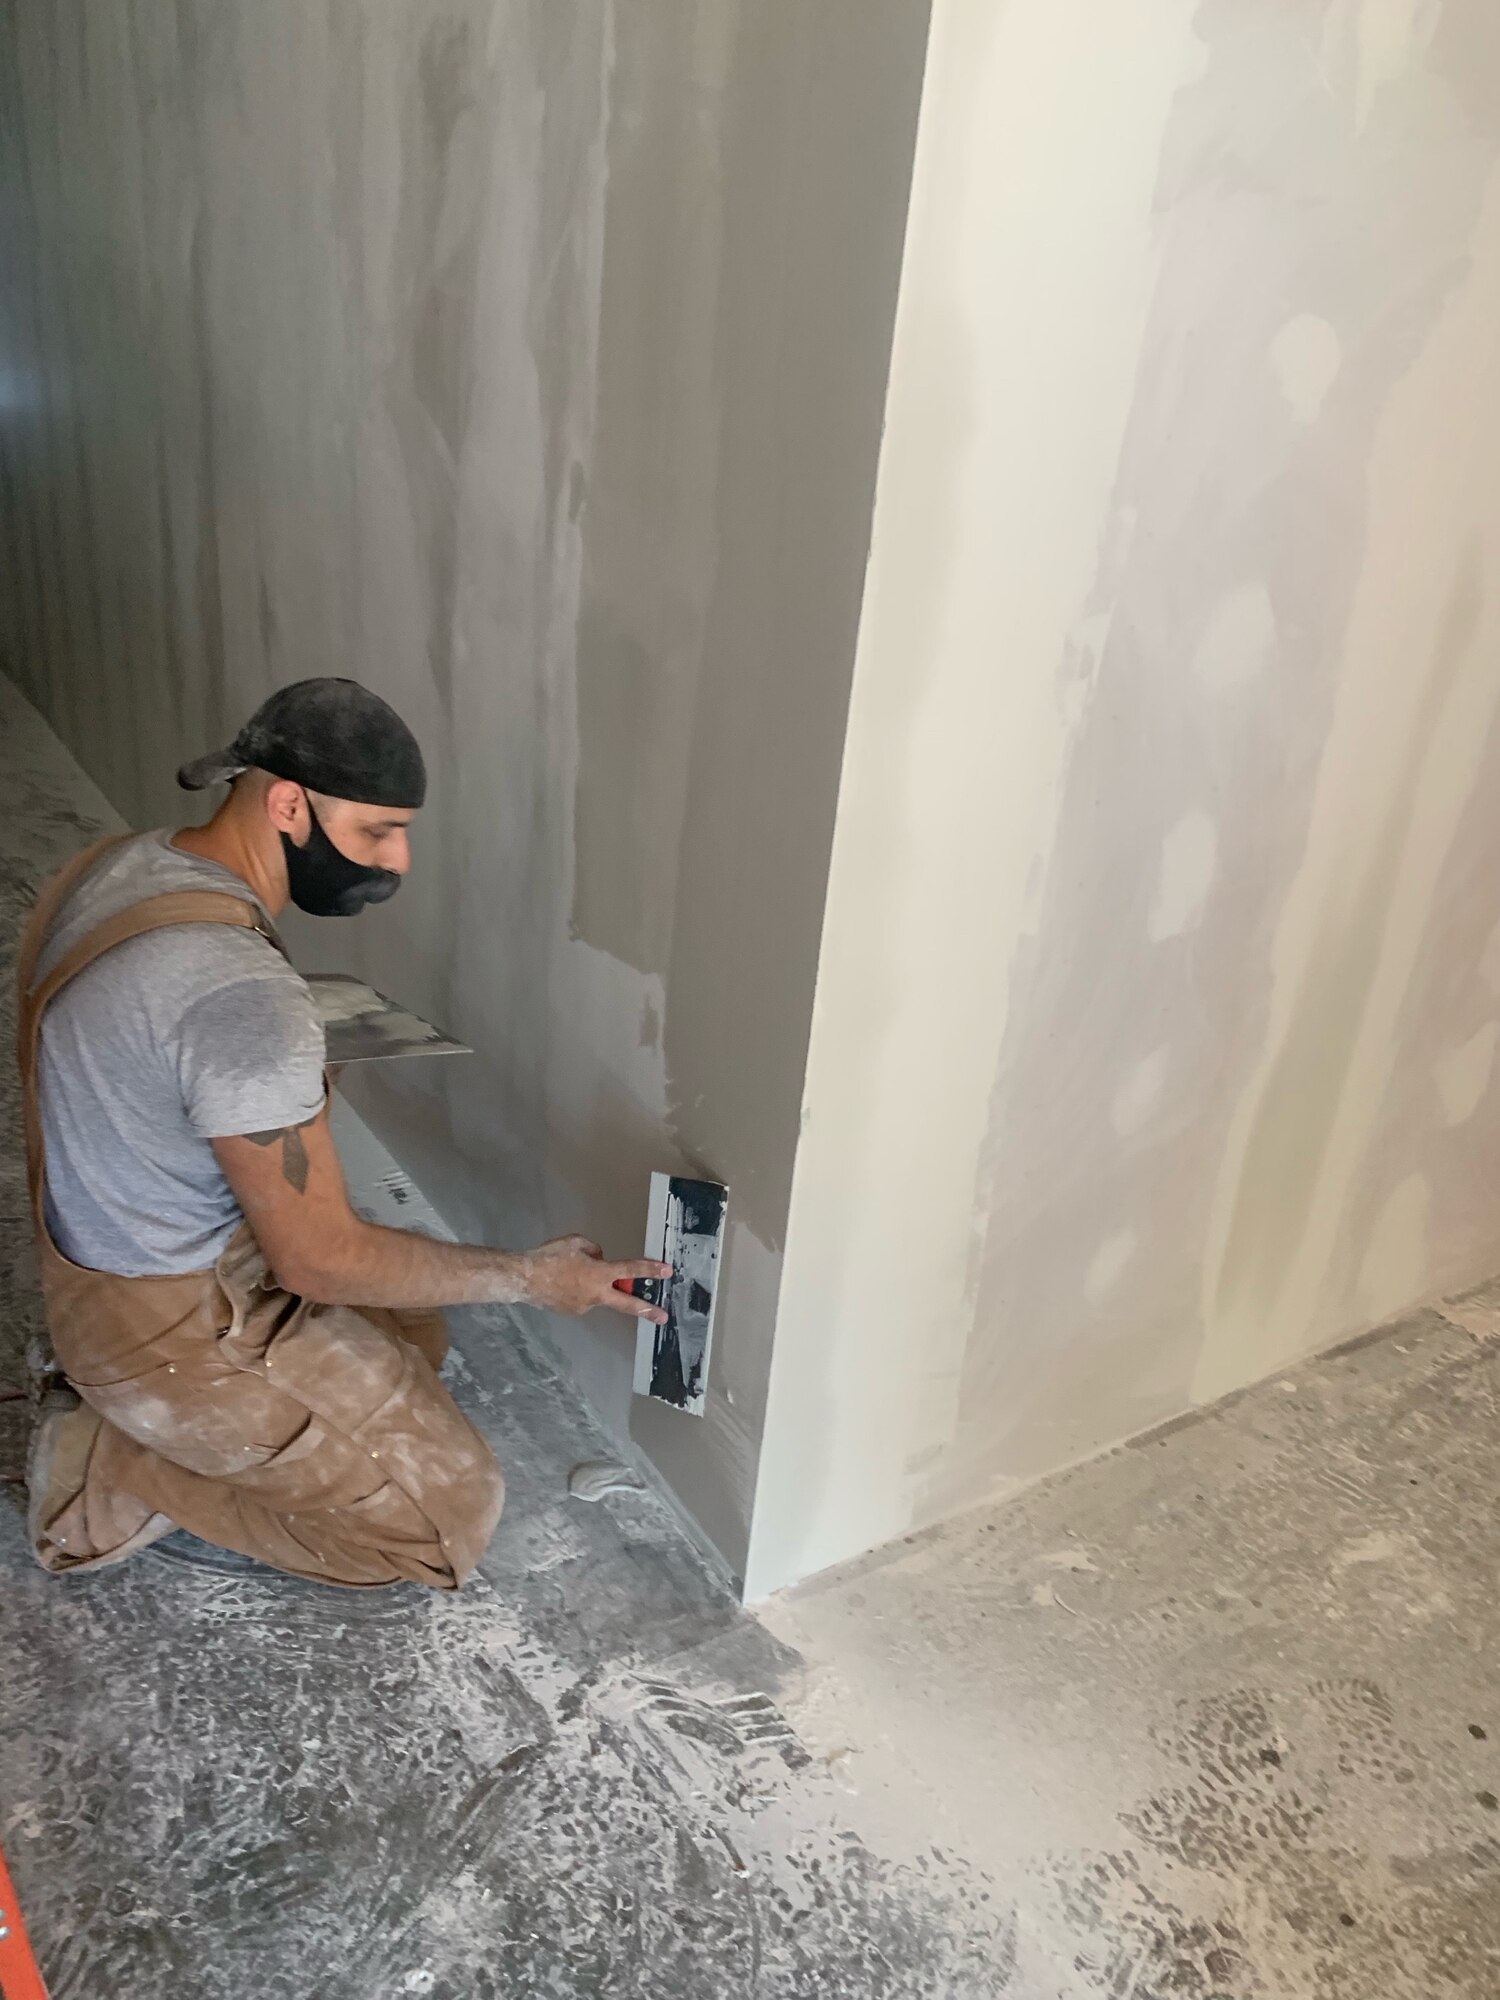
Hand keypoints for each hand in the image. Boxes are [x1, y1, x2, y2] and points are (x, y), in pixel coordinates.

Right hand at [526, 1235, 671, 1322]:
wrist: (523, 1279)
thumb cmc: (550, 1256)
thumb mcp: (576, 1242)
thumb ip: (594, 1251)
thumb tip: (600, 1260)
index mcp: (599, 1274)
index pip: (630, 1271)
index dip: (650, 1270)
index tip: (667, 1272)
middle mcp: (596, 1295)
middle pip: (627, 1303)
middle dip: (647, 1310)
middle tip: (663, 1317)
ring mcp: (584, 1307)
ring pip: (597, 1295)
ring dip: (592, 1286)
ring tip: (566, 1273)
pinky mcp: (572, 1313)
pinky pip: (582, 1298)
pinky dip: (578, 1290)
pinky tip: (561, 1283)